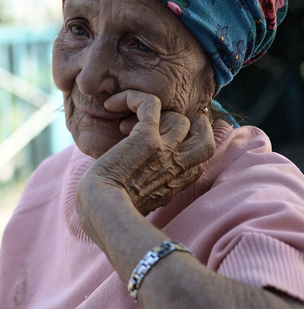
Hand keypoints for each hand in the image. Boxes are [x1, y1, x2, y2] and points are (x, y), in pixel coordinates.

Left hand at [81, 90, 214, 215]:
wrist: (102, 209)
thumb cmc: (112, 210)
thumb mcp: (145, 204)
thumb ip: (155, 193)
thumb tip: (150, 195)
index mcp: (179, 182)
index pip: (200, 157)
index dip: (190, 143)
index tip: (172, 137)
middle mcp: (178, 165)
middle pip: (206, 138)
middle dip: (192, 124)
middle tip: (168, 119)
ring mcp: (166, 149)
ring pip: (180, 118)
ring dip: (156, 116)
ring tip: (127, 124)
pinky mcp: (146, 138)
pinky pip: (150, 104)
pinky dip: (133, 98)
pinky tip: (112, 105)